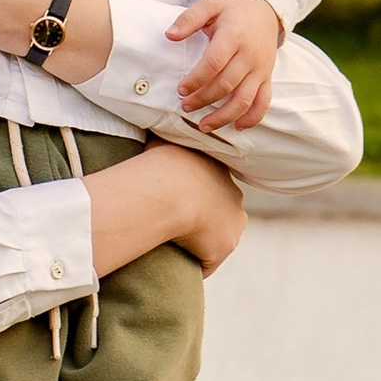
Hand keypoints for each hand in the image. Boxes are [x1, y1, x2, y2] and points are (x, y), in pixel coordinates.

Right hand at [86, 140, 247, 277]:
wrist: (170, 188)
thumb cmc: (161, 162)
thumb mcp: (162, 139)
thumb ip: (161, 134)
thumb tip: (147, 116)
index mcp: (219, 171)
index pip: (210, 186)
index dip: (194, 194)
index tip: (175, 201)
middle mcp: (233, 195)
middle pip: (219, 212)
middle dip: (202, 218)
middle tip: (174, 225)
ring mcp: (232, 221)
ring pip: (215, 237)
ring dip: (198, 242)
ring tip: (172, 247)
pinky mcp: (224, 245)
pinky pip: (207, 261)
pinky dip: (194, 264)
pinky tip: (175, 263)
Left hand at [166, 0, 281, 131]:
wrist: (265, 11)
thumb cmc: (232, 10)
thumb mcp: (210, 5)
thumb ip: (188, 19)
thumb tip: (169, 35)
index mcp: (234, 36)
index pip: (214, 63)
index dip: (196, 79)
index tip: (181, 89)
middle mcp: (250, 55)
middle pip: (227, 84)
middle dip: (204, 99)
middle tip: (185, 106)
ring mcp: (261, 69)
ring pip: (245, 99)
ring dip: (224, 116)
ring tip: (204, 125)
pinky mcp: (267, 77)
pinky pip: (264, 102)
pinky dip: (253, 118)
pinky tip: (237, 127)